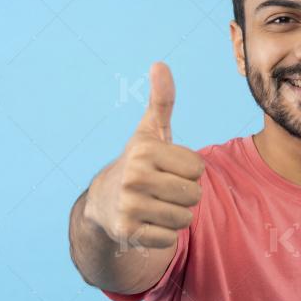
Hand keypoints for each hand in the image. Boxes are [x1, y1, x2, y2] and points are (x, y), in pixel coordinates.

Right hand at [84, 61, 204, 249]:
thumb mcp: (150, 131)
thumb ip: (161, 100)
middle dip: (184, 194)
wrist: (103, 202)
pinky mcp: (128, 231)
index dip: (187, 170)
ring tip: (155, 204)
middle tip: (162, 189)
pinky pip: (170, 237)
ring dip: (175, 214)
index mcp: (144, 150)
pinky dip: (163, 233)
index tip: (166, 168)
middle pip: (194, 194)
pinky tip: (147, 222)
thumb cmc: (138, 162)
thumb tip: (160, 64)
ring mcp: (129, 205)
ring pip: (184, 217)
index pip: (197, 168)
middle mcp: (134, 176)